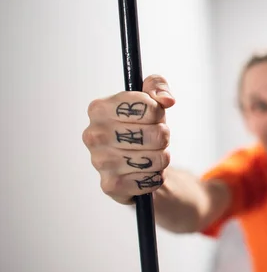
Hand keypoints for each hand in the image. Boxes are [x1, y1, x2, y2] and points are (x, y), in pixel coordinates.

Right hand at [82, 75, 175, 203]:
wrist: (133, 162)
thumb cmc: (141, 126)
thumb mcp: (150, 98)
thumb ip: (158, 86)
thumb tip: (167, 100)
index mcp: (99, 109)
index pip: (148, 107)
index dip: (158, 112)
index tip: (152, 115)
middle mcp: (93, 135)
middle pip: (156, 134)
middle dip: (163, 136)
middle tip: (155, 138)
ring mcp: (99, 162)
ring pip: (157, 158)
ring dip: (162, 157)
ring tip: (151, 154)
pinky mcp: (110, 186)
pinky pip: (151, 179)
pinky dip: (156, 176)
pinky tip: (144, 172)